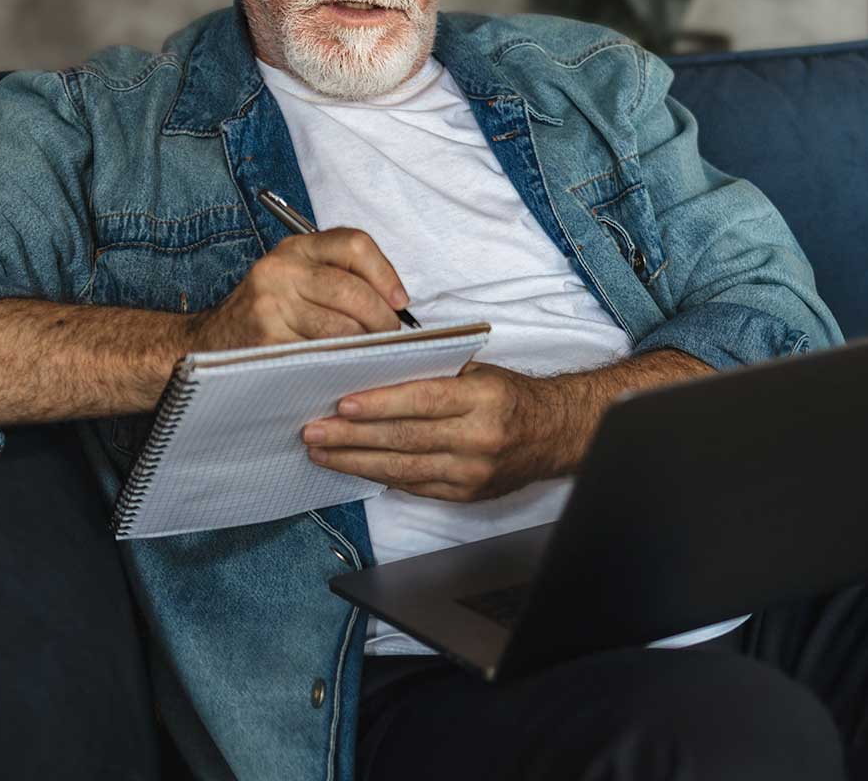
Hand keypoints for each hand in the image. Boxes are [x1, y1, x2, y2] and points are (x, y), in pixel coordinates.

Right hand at [186, 228, 408, 350]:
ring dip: (365, 345)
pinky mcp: (268, 339)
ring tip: (370, 353)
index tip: (399, 301)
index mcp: (296, 248)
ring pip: (341, 327)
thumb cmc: (265, 314)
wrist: (207, 343)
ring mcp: (272, 304)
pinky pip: (321, 353)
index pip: (354, 244)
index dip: (386, 273)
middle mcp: (282, 269)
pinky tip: (346, 366)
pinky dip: (342, 363)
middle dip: (382, 319)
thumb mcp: (296, 280)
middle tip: (391, 337)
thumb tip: (394, 301)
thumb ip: (338, 278)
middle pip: (352, 290)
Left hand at [301, 363, 566, 502]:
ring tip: (321, 453)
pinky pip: (415, 486)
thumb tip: (374, 373)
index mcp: (482, 399)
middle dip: (352, 437)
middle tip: (313, 432)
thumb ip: (433, 375)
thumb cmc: (509, 397)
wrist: (554, 435)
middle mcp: (478, 438)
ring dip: (356, 461)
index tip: (341, 405)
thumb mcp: (479, 373)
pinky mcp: (466, 494)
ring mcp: (472, 472)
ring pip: (403, 468)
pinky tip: (354, 467)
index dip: (379, 405)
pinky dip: (381, 476)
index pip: (421, 401)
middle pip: (404, 438)